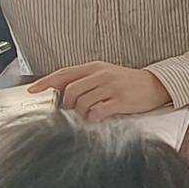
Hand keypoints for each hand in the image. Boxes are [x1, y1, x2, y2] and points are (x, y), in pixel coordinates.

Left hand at [31, 62, 172, 122]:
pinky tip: (98, 120)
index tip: (32, 91)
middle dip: (67, 106)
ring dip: (81, 114)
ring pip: (82, 103)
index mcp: (95, 67)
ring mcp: (111, 87)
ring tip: (89, 117)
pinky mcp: (121, 100)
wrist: (157, 85)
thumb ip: (85, 81)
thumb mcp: (106, 75)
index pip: (64, 74)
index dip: (46, 82)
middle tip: (73, 113)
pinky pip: (98, 112)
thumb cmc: (128, 83)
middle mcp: (101, 74)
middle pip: (71, 91)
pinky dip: (93, 119)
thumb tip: (62, 93)